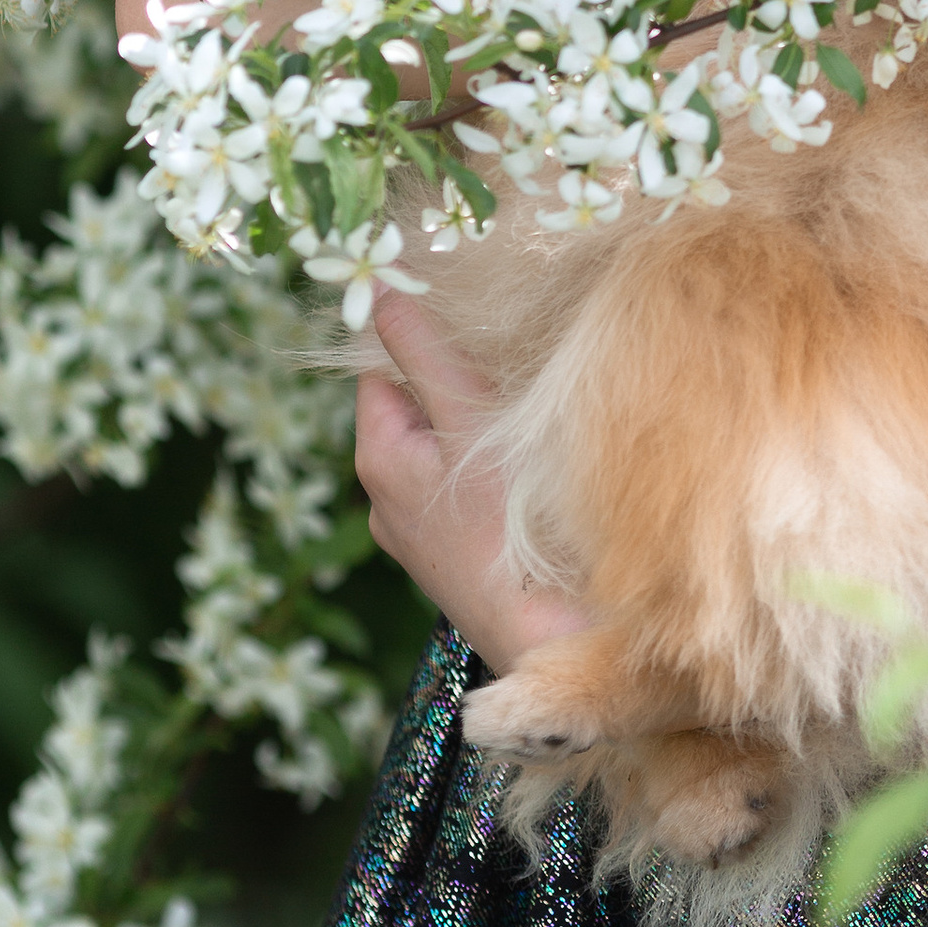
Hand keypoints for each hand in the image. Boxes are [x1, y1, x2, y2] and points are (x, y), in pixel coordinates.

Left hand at [353, 286, 594, 674]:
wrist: (551, 640)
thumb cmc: (506, 529)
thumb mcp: (465, 421)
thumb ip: (425, 351)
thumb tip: (381, 286)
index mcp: (376, 457)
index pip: (379, 365)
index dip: (416, 334)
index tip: (465, 313)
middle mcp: (386, 497)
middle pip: (414, 401)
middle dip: (454, 376)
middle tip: (507, 360)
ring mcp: (423, 529)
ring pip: (444, 443)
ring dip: (477, 420)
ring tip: (524, 412)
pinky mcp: (460, 552)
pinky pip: (466, 482)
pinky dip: (492, 462)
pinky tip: (530, 465)